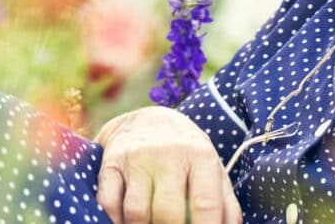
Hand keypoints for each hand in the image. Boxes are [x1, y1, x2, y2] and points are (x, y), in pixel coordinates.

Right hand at [95, 106, 242, 223]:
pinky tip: (126, 221)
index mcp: (201, 156)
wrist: (147, 121)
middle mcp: (170, 154)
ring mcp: (138, 157)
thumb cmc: (187, 154)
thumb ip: (225, 201)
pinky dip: (116, 220)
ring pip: (137, 212)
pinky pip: (109, 203)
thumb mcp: (211, 168)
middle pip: (168, 212)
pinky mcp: (111, 163)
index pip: (206, 203)